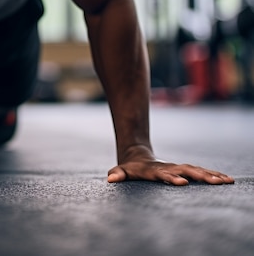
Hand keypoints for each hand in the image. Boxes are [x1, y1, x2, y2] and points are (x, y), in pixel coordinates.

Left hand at [107, 146, 233, 185]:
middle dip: (199, 176)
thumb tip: (110, 179)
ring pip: (196, 170)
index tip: (182, 182)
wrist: (137, 155)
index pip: (164, 174)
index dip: (172, 177)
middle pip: (185, 170)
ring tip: (226, 181)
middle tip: (214, 182)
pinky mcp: (184, 170)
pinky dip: (213, 175)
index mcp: (155, 170)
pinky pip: (200, 172)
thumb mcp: (122, 171)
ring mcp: (177, 167)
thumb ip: (117, 174)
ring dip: (210, 175)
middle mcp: (169, 167)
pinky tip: (226, 180)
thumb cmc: (130, 168)